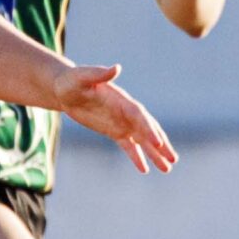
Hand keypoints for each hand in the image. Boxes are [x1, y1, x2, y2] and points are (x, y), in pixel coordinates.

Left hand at [54, 63, 177, 173]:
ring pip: (142, 140)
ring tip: (168, 169)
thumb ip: (99, 74)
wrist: (65, 89)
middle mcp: (126, 112)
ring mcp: (122, 122)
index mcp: (122, 101)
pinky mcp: (114, 131)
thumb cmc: (72, 81)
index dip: (150, 129)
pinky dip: (137, 157)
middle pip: (148, 130)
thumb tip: (116, 68)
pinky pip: (129, 146)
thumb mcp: (82, 77)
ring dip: (155, 154)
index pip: (140, 116)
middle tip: (173, 159)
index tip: (158, 143)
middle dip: (161, 144)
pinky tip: (145, 170)